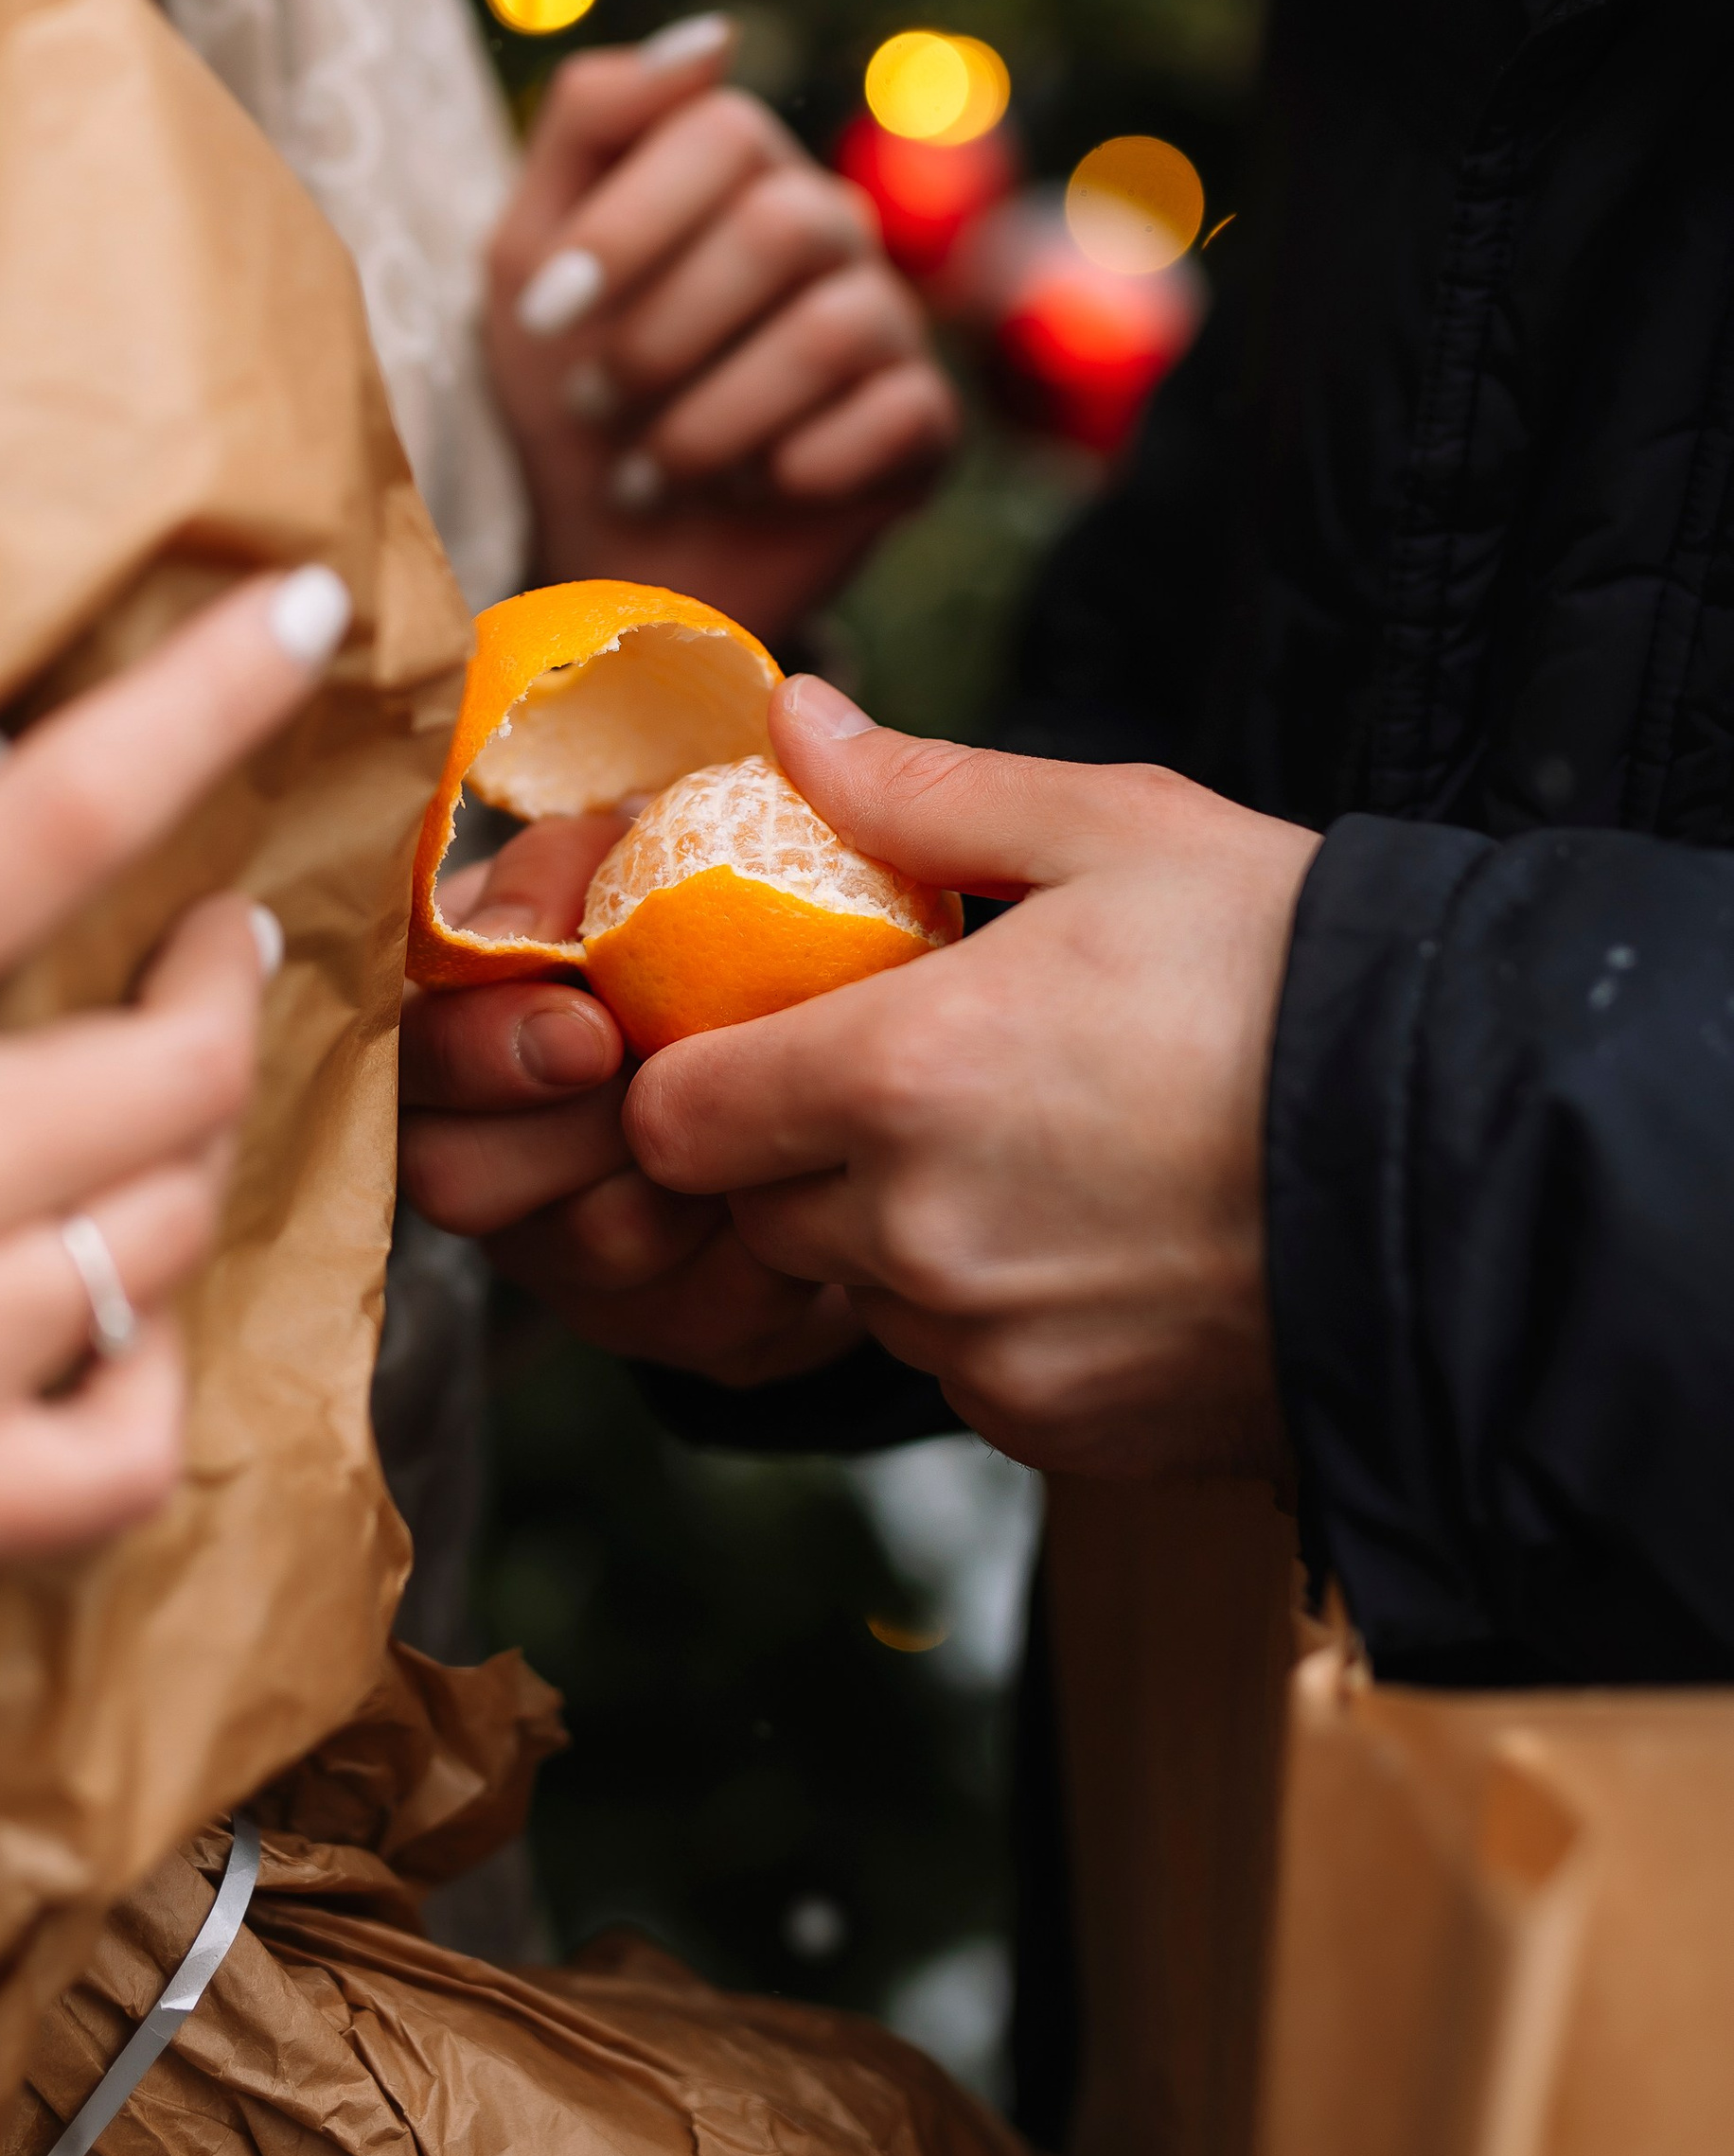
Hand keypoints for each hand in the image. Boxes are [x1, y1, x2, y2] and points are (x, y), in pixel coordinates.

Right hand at [0, 567, 352, 1743]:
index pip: (56, 814)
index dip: (209, 698)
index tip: (310, 619)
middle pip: (181, 1059)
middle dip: (222, 981)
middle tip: (212, 944)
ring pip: (174, 1228)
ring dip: (185, 1156)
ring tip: (151, 1115)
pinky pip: (134, 1443)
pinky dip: (147, 1378)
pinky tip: (105, 1330)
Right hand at [398, 816, 866, 1388]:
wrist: (830, 1048)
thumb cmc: (702, 919)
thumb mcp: (629, 858)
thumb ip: (568, 869)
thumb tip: (516, 926)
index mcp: (445, 1022)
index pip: (401, 1054)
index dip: (478, 1051)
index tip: (589, 1029)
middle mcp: (472, 1147)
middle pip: (451, 1179)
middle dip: (571, 1132)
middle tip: (665, 1081)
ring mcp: (559, 1250)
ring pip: (585, 1247)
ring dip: (682, 1174)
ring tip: (757, 1108)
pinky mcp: (659, 1320)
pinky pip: (700, 1310)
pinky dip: (765, 1242)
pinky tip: (802, 1179)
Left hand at [486, 17, 959, 641]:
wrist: (604, 562)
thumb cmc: (561, 395)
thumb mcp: (529, 253)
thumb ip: (595, 120)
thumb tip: (718, 35)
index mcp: (737, 170)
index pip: (721, 128)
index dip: (628, 224)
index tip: (544, 320)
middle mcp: (827, 228)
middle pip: (781, 226)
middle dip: (663, 334)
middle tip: (593, 406)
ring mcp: (886, 324)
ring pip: (834, 330)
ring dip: (711, 419)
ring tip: (647, 474)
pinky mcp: (923, 430)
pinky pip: (895, 419)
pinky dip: (794, 471)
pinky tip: (743, 495)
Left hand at [625, 680, 1320, 1476]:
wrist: (1478, 1164)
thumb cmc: (1293, 976)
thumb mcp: (1117, 830)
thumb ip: (924, 791)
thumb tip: (793, 724)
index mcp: (899, 1078)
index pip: (678, 1118)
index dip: (706, 1076)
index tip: (772, 1036)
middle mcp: (917, 1235)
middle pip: (759, 1215)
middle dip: (803, 1151)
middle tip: (921, 1080)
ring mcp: (989, 1349)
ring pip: (863, 1298)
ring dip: (901, 1240)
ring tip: (1034, 1155)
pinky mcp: (1062, 1430)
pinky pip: (964, 1374)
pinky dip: (997, 1318)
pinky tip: (1099, 1240)